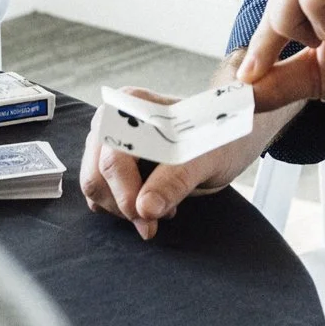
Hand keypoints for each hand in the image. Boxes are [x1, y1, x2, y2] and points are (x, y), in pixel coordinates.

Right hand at [79, 72, 288, 240]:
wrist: (230, 135)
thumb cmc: (221, 136)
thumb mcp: (206, 157)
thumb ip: (176, 180)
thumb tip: (145, 210)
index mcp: (131, 106)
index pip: (112, 158)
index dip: (126, 194)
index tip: (149, 218)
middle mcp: (111, 120)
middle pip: (96, 174)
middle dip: (125, 205)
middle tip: (160, 220)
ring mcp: (107, 141)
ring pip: (94, 187)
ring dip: (125, 208)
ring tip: (165, 208)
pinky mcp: (111, 162)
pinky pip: (99, 193)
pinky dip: (121, 207)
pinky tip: (152, 205)